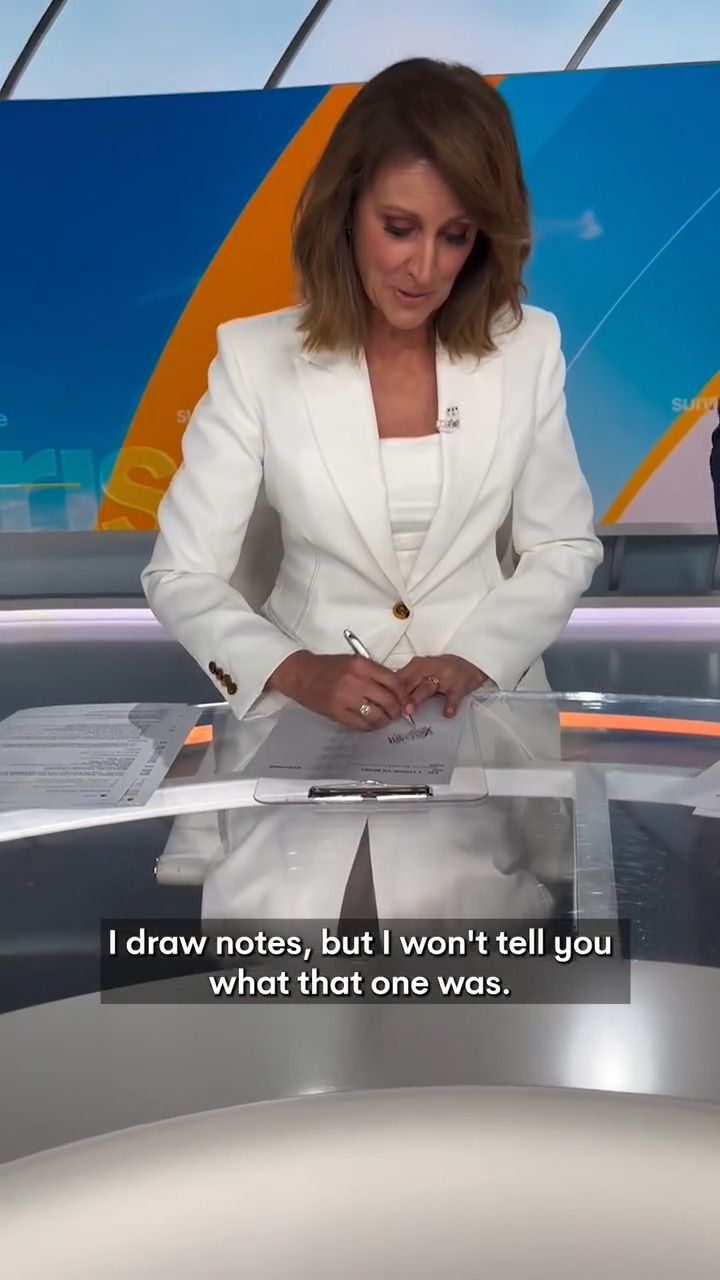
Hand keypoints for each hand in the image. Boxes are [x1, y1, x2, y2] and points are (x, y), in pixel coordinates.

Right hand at [268, 651, 407, 729]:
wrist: (301, 675)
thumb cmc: (328, 667)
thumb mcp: (353, 662)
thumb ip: (374, 674)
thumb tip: (396, 691)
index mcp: (361, 665)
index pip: (393, 681)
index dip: (403, 694)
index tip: (405, 701)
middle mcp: (355, 681)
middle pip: (388, 700)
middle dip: (396, 710)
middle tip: (397, 713)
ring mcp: (346, 698)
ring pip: (377, 715)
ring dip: (385, 720)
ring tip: (384, 719)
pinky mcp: (337, 713)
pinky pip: (362, 724)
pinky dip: (371, 726)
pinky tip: (371, 723)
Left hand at [395, 654, 488, 718]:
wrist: (472, 660)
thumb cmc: (443, 669)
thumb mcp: (423, 671)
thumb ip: (408, 683)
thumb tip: (388, 698)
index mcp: (416, 666)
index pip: (398, 679)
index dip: (388, 692)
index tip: (381, 706)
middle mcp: (428, 669)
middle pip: (409, 683)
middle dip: (399, 697)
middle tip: (390, 710)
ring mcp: (444, 676)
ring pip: (427, 687)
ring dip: (417, 698)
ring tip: (409, 711)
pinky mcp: (459, 684)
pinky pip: (454, 695)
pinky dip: (451, 704)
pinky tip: (447, 713)